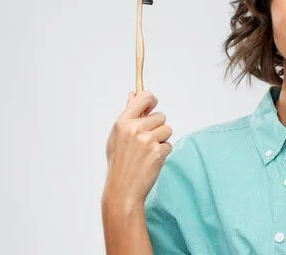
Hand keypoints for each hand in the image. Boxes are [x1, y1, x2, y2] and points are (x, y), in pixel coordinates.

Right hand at [102, 90, 172, 212]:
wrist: (122, 190)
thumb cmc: (118, 163)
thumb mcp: (116, 136)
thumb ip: (128, 115)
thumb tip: (133, 94)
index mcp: (122, 122)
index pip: (144, 97)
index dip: (151, 101)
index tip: (152, 106)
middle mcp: (135, 128)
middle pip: (161, 116)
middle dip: (157, 127)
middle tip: (145, 142)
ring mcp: (147, 140)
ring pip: (167, 130)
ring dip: (161, 140)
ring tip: (147, 152)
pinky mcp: (158, 152)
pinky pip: (169, 145)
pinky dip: (163, 153)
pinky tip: (150, 161)